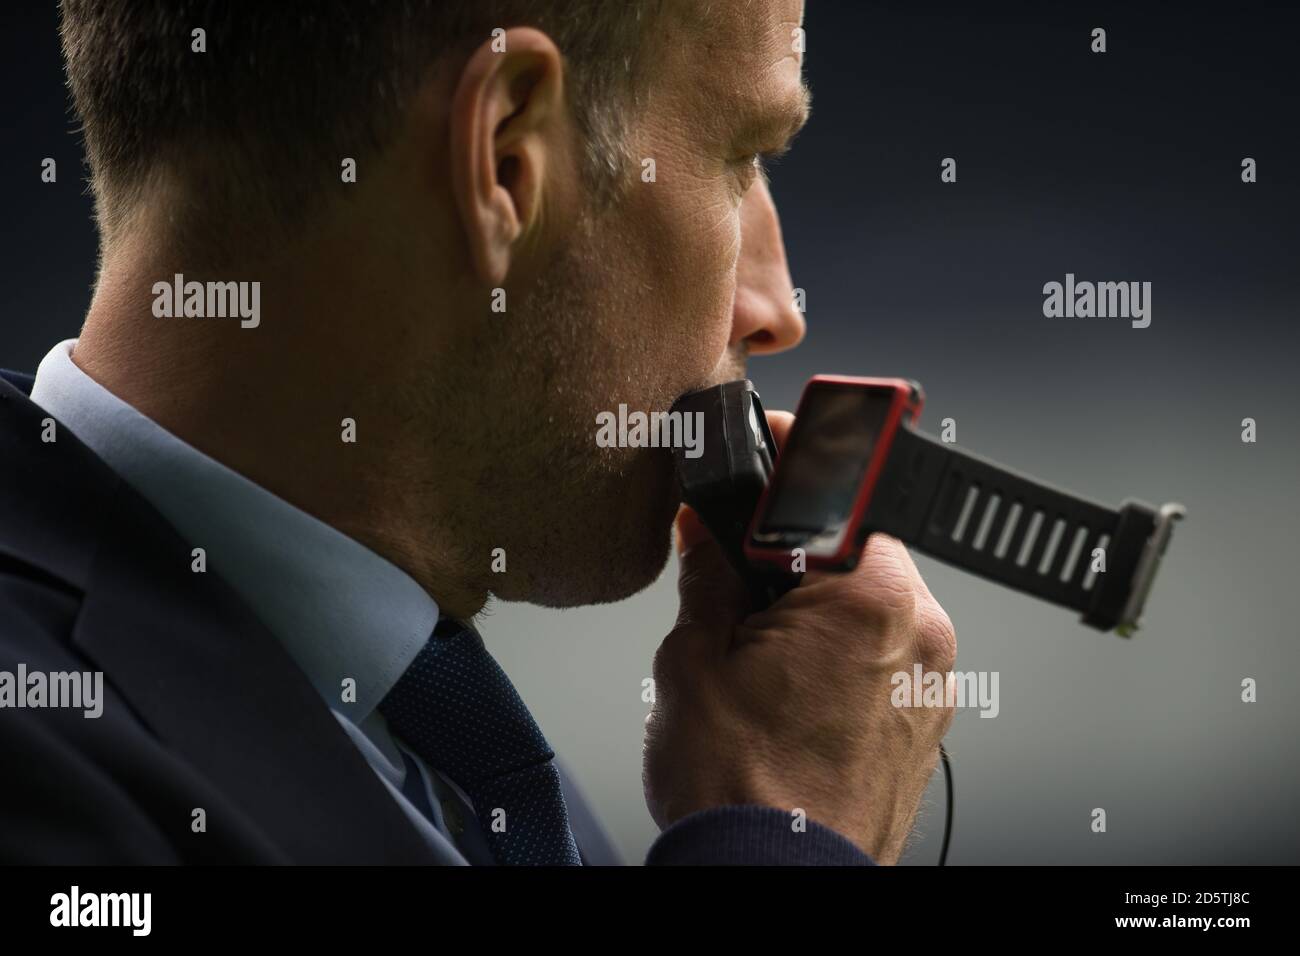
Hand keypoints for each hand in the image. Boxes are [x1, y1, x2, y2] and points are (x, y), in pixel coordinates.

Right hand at [642, 411, 956, 862]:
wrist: (773, 881)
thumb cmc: (745, 792)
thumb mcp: (694, 660)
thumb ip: (706, 578)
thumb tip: (703, 534)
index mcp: (871, 601)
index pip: (837, 492)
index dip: (790, 467)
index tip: (766, 454)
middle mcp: (921, 635)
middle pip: (856, 552)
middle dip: (794, 555)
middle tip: (736, 581)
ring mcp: (931, 684)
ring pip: (872, 608)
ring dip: (818, 609)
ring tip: (758, 654)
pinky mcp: (924, 724)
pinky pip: (886, 658)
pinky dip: (842, 655)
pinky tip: (790, 690)